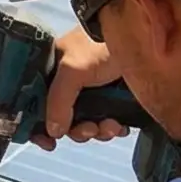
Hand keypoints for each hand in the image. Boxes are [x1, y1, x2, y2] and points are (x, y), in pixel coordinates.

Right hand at [31, 25, 129, 150]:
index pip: (37, 102)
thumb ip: (58, 101)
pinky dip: (112, 128)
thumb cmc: (102, 45)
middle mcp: (71, 83)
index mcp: (53, 71)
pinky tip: (120, 125)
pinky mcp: (113, 98)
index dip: (39, 125)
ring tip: (110, 125)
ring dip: (98, 131)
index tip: (49, 142)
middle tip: (90, 129)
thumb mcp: (73, 70)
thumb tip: (53, 131)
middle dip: (78, 130)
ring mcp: (93, 91)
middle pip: (64, 120)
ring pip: (87, 124)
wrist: (143, 38)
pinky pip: (107, 122)